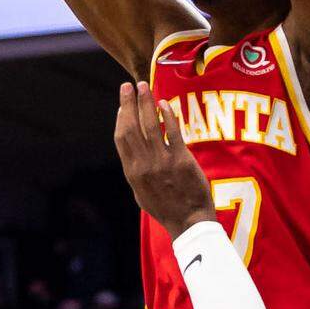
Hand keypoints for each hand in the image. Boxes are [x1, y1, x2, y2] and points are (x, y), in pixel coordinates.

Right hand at [115, 82, 215, 238]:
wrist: (188, 222)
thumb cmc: (166, 208)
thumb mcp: (142, 192)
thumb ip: (136, 170)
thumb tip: (132, 151)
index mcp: (132, 172)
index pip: (121, 137)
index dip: (121, 117)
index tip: (122, 103)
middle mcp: (143, 165)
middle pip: (131, 127)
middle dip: (129, 103)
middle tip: (129, 86)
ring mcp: (162, 162)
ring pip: (149, 125)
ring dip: (146, 103)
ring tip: (144, 87)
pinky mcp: (181, 161)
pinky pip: (172, 132)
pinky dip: (167, 115)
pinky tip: (165, 103)